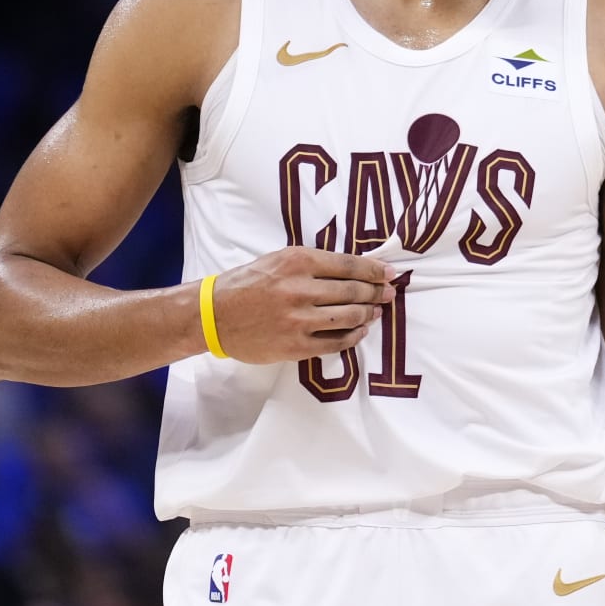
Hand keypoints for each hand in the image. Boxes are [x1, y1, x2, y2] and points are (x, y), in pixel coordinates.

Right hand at [203, 246, 395, 363]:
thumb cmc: (248, 283)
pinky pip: (335, 343)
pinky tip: (360, 331)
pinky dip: (353, 336)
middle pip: (353, 291)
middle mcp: (300, 289)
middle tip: (389, 293)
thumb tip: (355, 269)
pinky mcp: (295, 346)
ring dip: (369, 314)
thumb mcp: (279, 259)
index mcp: (298, 262)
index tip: (390, 273)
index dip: (375, 271)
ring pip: (349, 316)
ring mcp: (298, 320)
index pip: (349, 265)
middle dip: (377, 292)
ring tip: (376, 311)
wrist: (215, 315)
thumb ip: (314, 263)